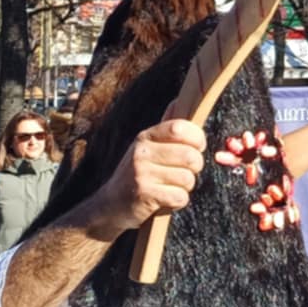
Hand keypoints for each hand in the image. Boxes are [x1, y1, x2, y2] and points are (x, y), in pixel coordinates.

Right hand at [97, 120, 205, 235]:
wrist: (109, 206)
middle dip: (195, 167)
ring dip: (186, 186)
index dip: (197, 138)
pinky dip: (179, 201)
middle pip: (190, 156)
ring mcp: (141, 174)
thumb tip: (178, 100)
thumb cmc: (137, 174)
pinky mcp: (144, 195)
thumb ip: (165, 129)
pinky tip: (166, 199)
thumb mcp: (146, 147)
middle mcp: (141, 152)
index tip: (198, 147)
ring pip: (188, 179)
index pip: (180, 128)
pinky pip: (180, 197)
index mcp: (145, 137)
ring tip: (172, 186)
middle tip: (185, 172)